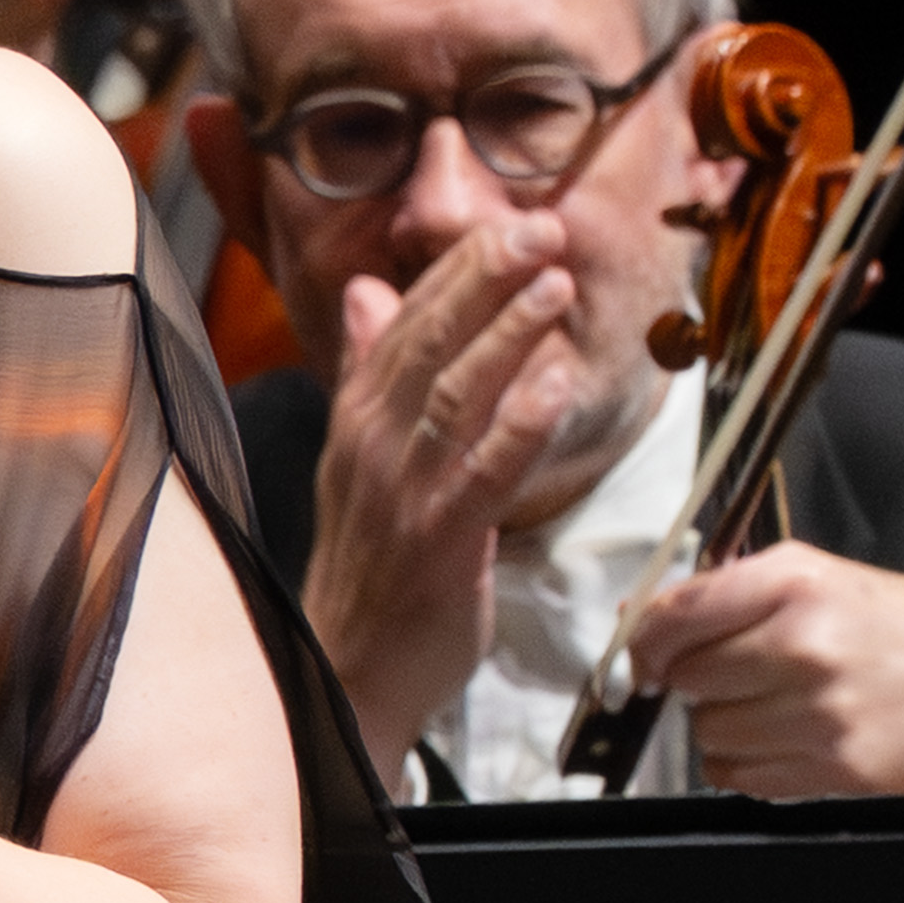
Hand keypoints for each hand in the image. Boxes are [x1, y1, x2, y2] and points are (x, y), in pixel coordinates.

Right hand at [302, 210, 600, 771]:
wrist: (347, 676)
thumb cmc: (370, 567)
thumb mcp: (361, 458)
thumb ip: (370, 372)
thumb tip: (369, 290)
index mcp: (355, 420)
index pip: (405, 325)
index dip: (459, 272)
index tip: (512, 226)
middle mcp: (370, 446)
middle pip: (429, 344)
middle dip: (486, 281)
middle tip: (542, 230)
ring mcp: (402, 494)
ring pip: (456, 396)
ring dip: (509, 335)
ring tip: (556, 285)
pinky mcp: (438, 543)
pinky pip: (484, 473)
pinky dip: (521, 425)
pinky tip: (556, 385)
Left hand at [616, 545, 903, 794]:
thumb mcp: (840, 583)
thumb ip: (743, 591)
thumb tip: (649, 614)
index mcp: (802, 581)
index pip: (678, 612)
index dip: (648, 640)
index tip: (646, 654)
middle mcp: (805, 640)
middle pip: (687, 676)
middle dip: (700, 682)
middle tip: (742, 678)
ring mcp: (817, 708)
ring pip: (707, 731)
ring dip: (726, 727)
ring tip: (780, 709)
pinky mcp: (830, 764)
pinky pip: (737, 775)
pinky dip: (746, 765)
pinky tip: (789, 742)